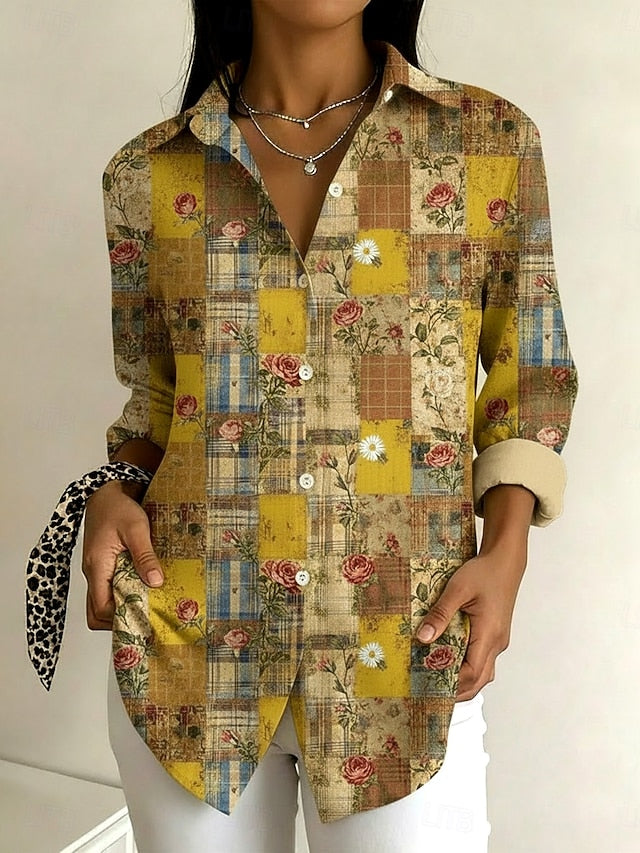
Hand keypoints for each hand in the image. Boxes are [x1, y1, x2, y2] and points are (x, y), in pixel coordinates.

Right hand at [81, 480, 163, 630]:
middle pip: (96, 613)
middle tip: (146, 618)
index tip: (144, 619)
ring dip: (120, 608)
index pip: (101, 609)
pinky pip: (107, 590)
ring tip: (146, 606)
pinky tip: (142, 589)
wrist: (106, 493)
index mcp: (97, 567)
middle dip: (119, 620)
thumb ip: (145, 555)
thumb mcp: (136, 529)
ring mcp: (96, 571)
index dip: (121, 619)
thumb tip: (155, 582)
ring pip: (101, 603)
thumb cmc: (118, 508)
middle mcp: (92, 573)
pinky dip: (121, 595)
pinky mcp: (102, 566)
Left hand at [414, 544, 526, 700]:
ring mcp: (498, 640)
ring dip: (464, 681)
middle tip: (431, 693)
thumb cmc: (483, 572)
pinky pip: (483, 660)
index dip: (452, 685)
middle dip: (457, 690)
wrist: (505, 561)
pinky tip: (451, 661)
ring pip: (483, 672)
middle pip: (479, 680)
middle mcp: (497, 643)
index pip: (472, 673)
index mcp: (489, 634)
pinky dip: (468, 668)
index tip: (430, 688)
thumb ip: (440, 614)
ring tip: (438, 681)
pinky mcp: (495, 635)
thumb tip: (422, 638)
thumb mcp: (458, 589)